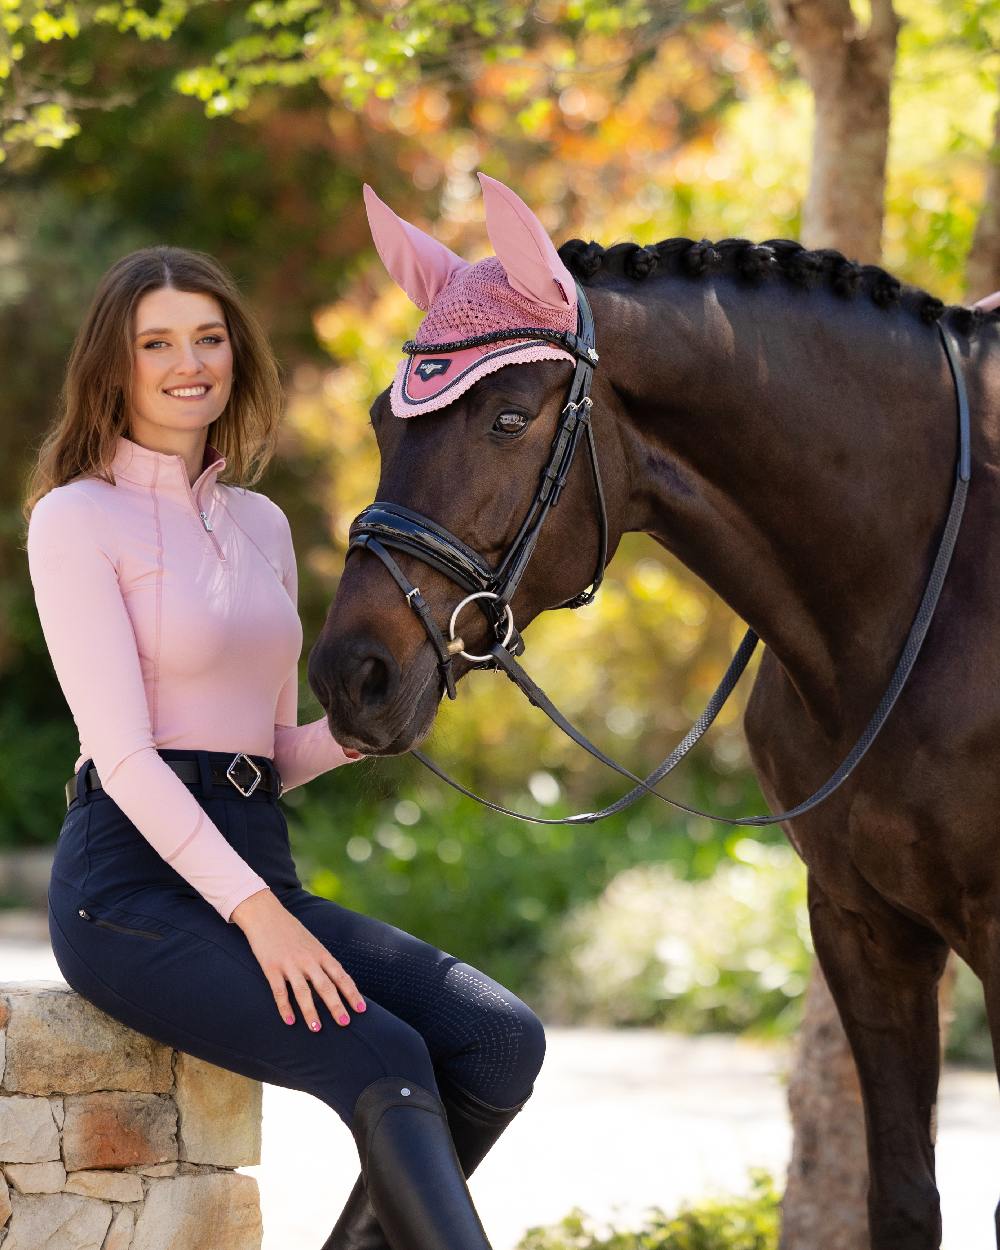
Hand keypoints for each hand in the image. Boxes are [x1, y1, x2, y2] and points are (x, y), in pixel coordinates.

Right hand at [229, 889, 365, 1031]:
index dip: (351, 993)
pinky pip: (279, 991)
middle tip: (345, 1023)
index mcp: (321, 953)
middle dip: (336, 1005)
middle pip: (325, 985)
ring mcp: (289, 964)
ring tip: (317, 1028)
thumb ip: (322, 962)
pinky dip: (284, 1007)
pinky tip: (290, 1021)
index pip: (340, 976)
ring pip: (303, 991)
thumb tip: (337, 982)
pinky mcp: (271, 967)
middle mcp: (308, 959)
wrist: (266, 915)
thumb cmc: (291, 932)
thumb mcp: (312, 944)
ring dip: (311, 1011)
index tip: (361, 1009)